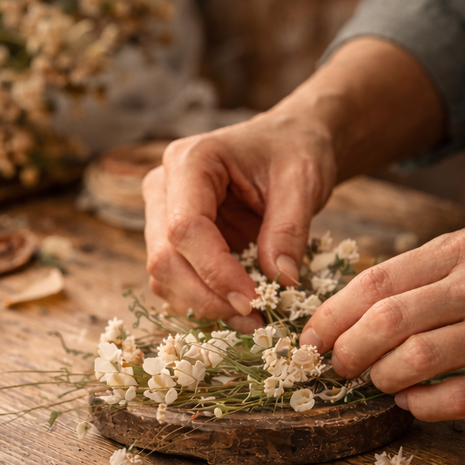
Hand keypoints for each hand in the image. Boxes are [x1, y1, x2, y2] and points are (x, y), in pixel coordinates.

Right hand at [143, 112, 336, 332]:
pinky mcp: (173, 241)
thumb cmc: (293, 152)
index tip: (254, 301)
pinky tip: (239, 310)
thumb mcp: (302, 182)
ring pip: (163, 276)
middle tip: (253, 320)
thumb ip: (289, 230)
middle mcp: (164, 187)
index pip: (185, 228)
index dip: (216, 272)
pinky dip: (203, 302)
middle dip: (206, 297)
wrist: (287, 145)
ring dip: (203, 306)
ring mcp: (162, 215)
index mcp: (190, 161)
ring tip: (252, 320)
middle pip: (164, 257)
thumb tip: (280, 282)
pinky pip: (175, 282)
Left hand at [300, 228, 464, 420]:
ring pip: (413, 361)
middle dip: (346, 351)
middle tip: (335, 367)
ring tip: (376, 382)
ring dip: (380, 379)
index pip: (375, 281)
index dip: (332, 314)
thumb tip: (354, 310)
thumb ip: (425, 275)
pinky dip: (419, 405)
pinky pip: (452, 400)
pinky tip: (411, 402)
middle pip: (386, 321)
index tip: (313, 337)